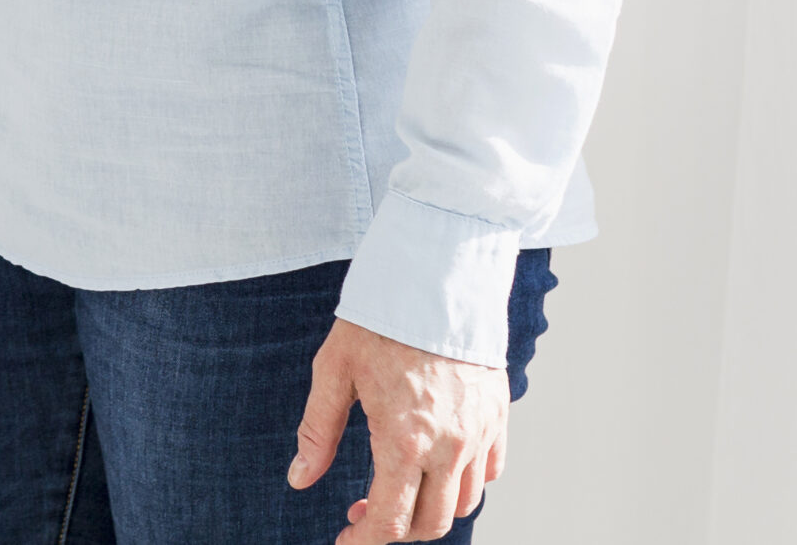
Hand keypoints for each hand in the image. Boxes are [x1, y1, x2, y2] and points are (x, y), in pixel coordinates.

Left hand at [291, 318, 508, 541]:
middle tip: (362, 514)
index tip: (344, 541)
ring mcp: (479, 435)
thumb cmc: (377, 321)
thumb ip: (317, 432)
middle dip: (396, 531)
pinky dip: (463, 483)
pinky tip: (434, 466)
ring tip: (397, 490)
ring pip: (464, 504)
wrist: (434, 278)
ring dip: (430, 511)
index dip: (364, 542)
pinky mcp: (498, 418)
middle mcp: (450, 448)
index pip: (390, 521)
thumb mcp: (334, 371)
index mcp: (404, 442)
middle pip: (432, 524)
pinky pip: (489, 473)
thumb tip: (299, 480)